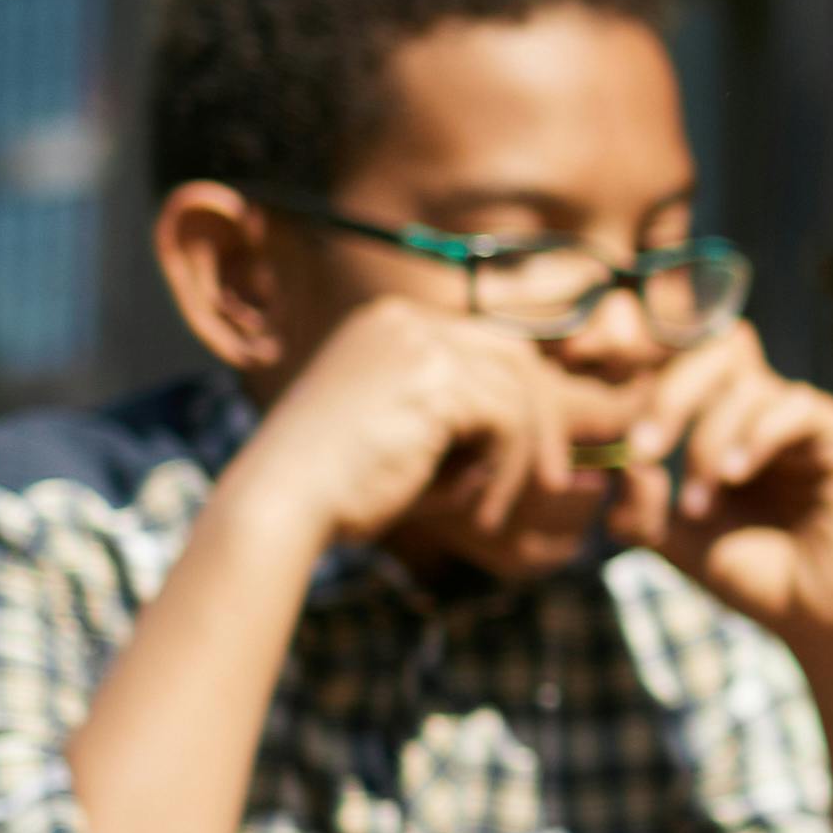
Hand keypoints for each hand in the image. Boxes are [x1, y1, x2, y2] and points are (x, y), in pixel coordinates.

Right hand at [238, 290, 623, 555]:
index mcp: (389, 324)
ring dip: (524, 458)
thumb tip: (541, 436)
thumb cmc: (332, 488)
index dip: (519, 401)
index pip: (484, 347)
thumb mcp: (403, 436)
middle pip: (515, 355)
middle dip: (543, 420)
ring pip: (521, 390)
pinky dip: (509, 471)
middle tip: (553, 480)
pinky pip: (511, 421)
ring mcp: (421, 342)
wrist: (278, 504)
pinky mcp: (437, 378)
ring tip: (494, 509)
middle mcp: (405, 319)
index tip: (531, 458)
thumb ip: (461, 423)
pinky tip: (481, 512)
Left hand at [619, 332, 832, 676]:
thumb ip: (642, 507)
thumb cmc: (761, 581)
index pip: (689, 367)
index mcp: (729, 427)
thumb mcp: (681, 543)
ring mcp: (807, 422)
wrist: (824, 622)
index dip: (650, 373)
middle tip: (643, 447)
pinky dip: (756, 435)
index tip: (613, 422)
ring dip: (708, 441)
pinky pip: (796, 406)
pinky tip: (736, 477)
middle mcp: (768, 414)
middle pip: (715, 355)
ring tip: (701, 505)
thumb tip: (620, 466)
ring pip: (747, 386)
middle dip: (669, 395)